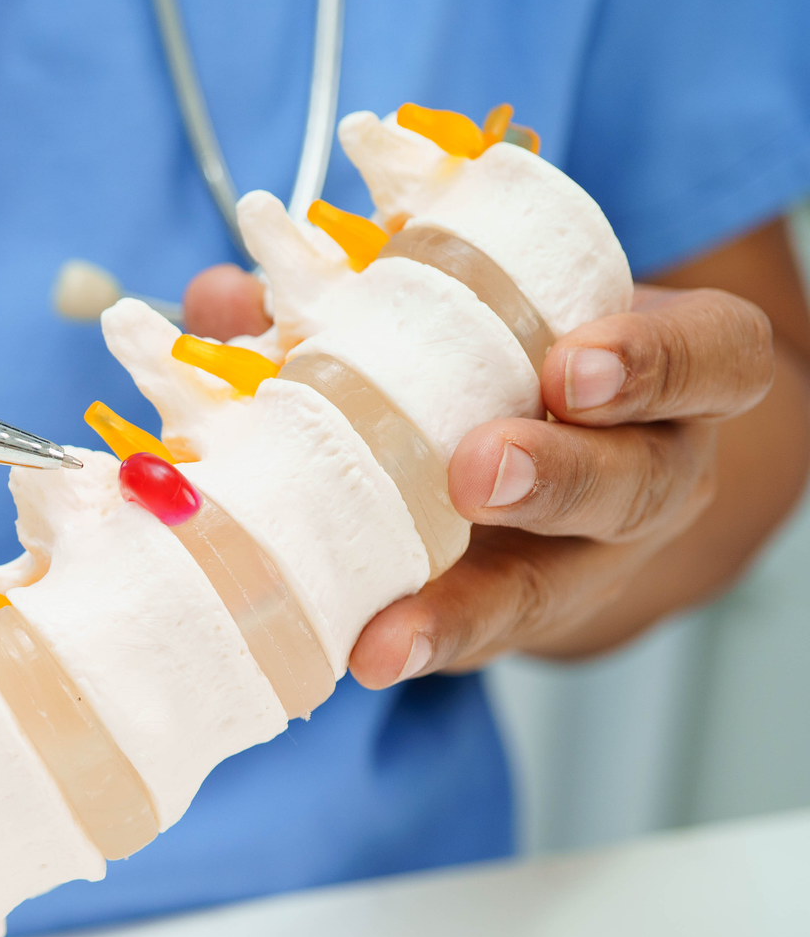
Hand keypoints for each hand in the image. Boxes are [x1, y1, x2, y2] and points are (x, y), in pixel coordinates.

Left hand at [180, 263, 774, 686]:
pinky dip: (415, 641)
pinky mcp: (517, 617)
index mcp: (669, 374)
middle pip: (634, 484)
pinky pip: (477, 637)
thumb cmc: (527, 357)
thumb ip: (375, 283)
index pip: (711, 357)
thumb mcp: (498, 301)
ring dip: (464, 606)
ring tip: (390, 629)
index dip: (653, 363)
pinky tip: (357, 653)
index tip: (573, 363)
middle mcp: (648, 472)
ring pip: (550, 588)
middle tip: (478, 471)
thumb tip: (223, 295)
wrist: (573, 454)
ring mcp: (585, 561)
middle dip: (555, 479)